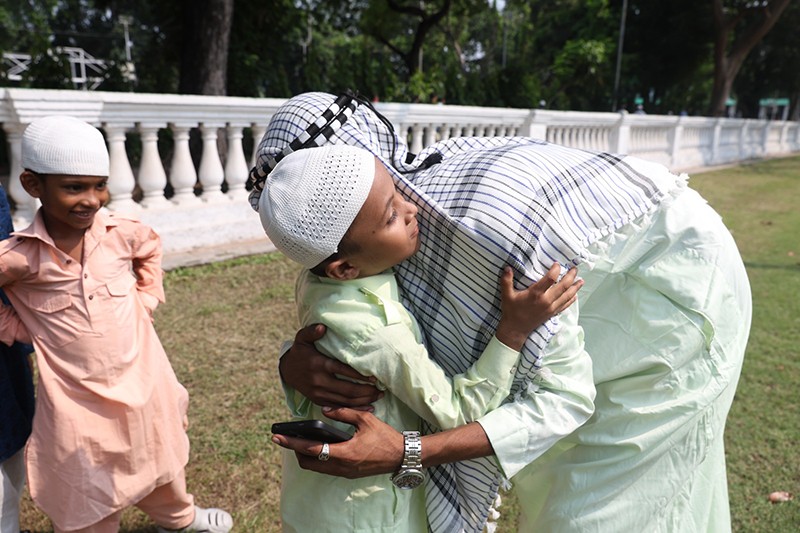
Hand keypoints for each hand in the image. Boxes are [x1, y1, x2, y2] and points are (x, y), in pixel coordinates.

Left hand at [271, 407, 403, 477]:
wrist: (402, 456)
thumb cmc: (385, 436)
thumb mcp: (365, 419)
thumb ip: (343, 413)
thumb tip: (324, 410)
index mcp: (344, 453)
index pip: (310, 449)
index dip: (292, 443)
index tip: (278, 438)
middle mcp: (341, 467)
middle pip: (308, 463)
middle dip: (295, 451)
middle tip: (289, 438)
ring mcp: (345, 472)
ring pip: (316, 467)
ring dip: (306, 456)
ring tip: (301, 441)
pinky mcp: (349, 474)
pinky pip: (326, 468)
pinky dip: (318, 458)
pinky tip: (319, 446)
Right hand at [280, 324, 382, 407]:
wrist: (287, 370)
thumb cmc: (300, 352)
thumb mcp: (302, 338)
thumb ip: (312, 331)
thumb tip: (322, 326)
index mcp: (319, 364)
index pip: (343, 371)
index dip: (360, 375)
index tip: (375, 376)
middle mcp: (320, 381)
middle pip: (347, 389)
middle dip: (366, 391)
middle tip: (381, 389)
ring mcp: (319, 393)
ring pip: (345, 400)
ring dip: (363, 400)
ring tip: (378, 396)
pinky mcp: (319, 401)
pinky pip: (340, 407)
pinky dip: (354, 408)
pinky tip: (367, 406)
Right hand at [495, 262, 582, 350]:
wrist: (516, 329)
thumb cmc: (511, 311)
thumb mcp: (506, 295)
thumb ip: (506, 280)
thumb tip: (507, 267)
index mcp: (536, 294)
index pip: (550, 278)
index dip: (555, 270)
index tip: (556, 263)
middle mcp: (546, 300)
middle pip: (563, 286)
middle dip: (570, 276)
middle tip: (575, 269)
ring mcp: (551, 308)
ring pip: (567, 296)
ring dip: (575, 287)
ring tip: (581, 280)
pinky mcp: (552, 313)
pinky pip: (565, 305)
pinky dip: (571, 299)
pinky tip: (575, 295)